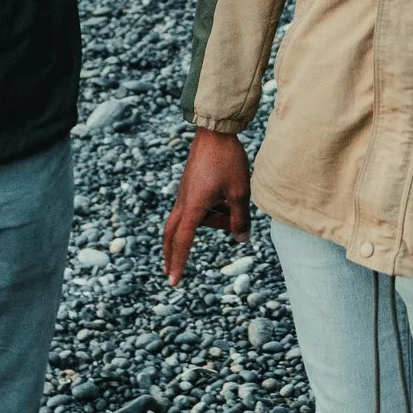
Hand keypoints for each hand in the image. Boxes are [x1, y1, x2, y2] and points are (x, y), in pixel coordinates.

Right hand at [162, 129, 250, 284]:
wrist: (217, 130)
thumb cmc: (227, 160)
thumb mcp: (240, 192)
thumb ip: (240, 219)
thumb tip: (242, 239)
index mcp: (193, 206)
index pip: (182, 242)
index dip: (178, 263)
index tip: (173, 282)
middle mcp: (184, 201)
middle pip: (173, 233)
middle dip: (172, 253)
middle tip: (170, 271)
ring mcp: (187, 191)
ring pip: (194, 218)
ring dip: (213, 223)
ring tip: (236, 217)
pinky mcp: (192, 183)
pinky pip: (199, 205)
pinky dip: (212, 211)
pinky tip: (230, 202)